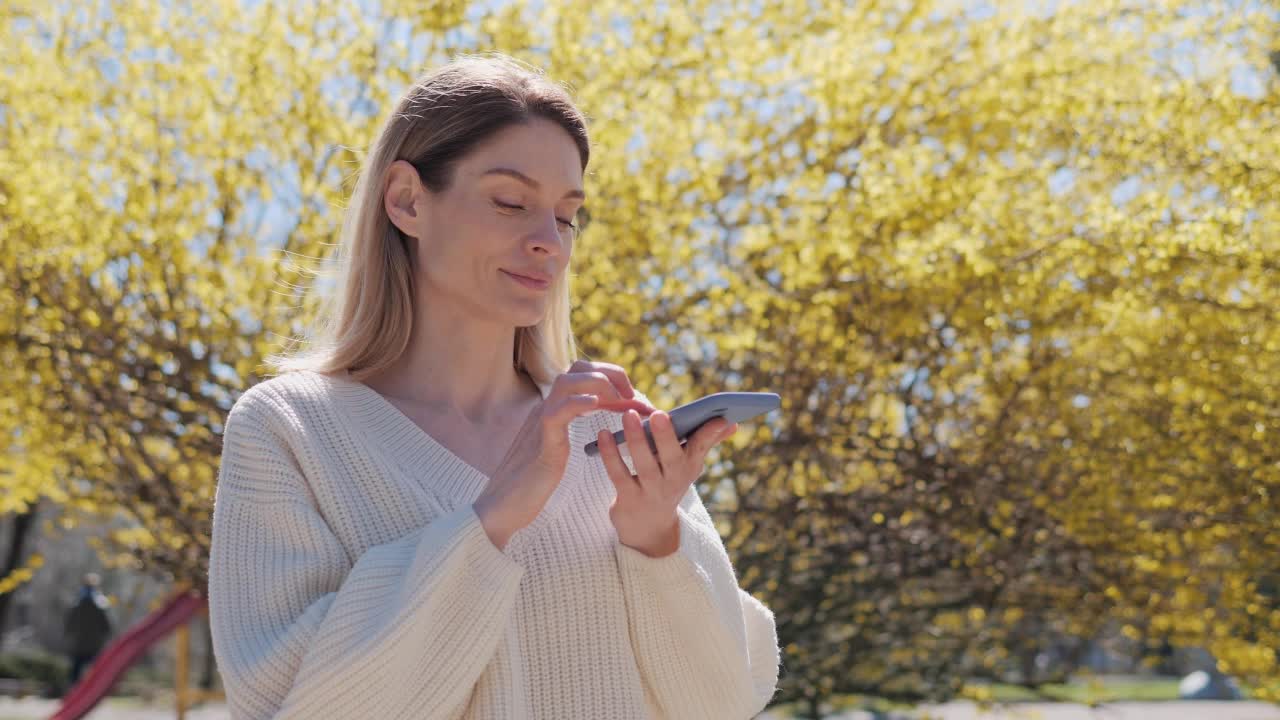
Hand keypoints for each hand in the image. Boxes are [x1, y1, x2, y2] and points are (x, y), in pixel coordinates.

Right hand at [473, 360, 654, 549]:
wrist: (503, 508)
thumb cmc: (532, 485)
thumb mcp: (554, 451)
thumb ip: (566, 433)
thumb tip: (593, 426)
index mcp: (553, 410)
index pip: (582, 373)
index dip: (612, 378)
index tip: (634, 397)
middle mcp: (546, 408)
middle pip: (578, 368)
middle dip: (611, 373)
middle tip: (633, 395)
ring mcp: (540, 422)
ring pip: (567, 381)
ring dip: (600, 384)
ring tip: (622, 400)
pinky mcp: (541, 442)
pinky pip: (557, 412)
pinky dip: (578, 402)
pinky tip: (596, 406)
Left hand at [598, 408, 737, 556]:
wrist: (649, 528)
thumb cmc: (668, 483)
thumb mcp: (688, 466)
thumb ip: (706, 441)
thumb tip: (732, 423)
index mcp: (688, 468)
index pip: (701, 449)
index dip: (710, 434)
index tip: (718, 417)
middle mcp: (673, 481)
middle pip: (671, 457)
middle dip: (666, 436)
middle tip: (659, 414)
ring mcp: (651, 492)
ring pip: (644, 464)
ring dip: (636, 439)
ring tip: (629, 416)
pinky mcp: (628, 499)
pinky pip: (618, 474)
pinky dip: (610, 454)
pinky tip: (604, 434)